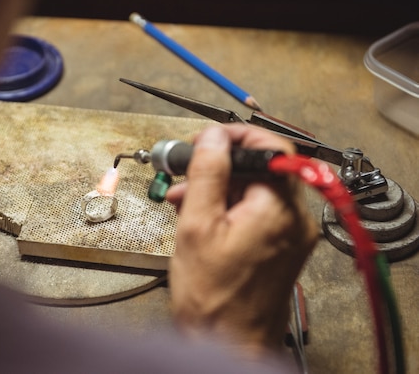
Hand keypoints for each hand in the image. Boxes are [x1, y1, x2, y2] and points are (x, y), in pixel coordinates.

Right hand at [166, 124, 317, 353]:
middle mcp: (295, 219)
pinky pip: (258, 211)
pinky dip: (231, 206)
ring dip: (221, 186)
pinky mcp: (282, 247)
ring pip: (257, 189)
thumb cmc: (214, 298)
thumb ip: (207, 174)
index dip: (236, 135)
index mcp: (279, 209)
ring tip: (185, 196)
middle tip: (188, 167)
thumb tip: (213, 138)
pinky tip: (202, 215)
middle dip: (221, 164)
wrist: (229, 344)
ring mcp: (291, 234)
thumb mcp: (197, 226)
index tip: (208, 138)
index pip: (271, 146)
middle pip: (262, 168)